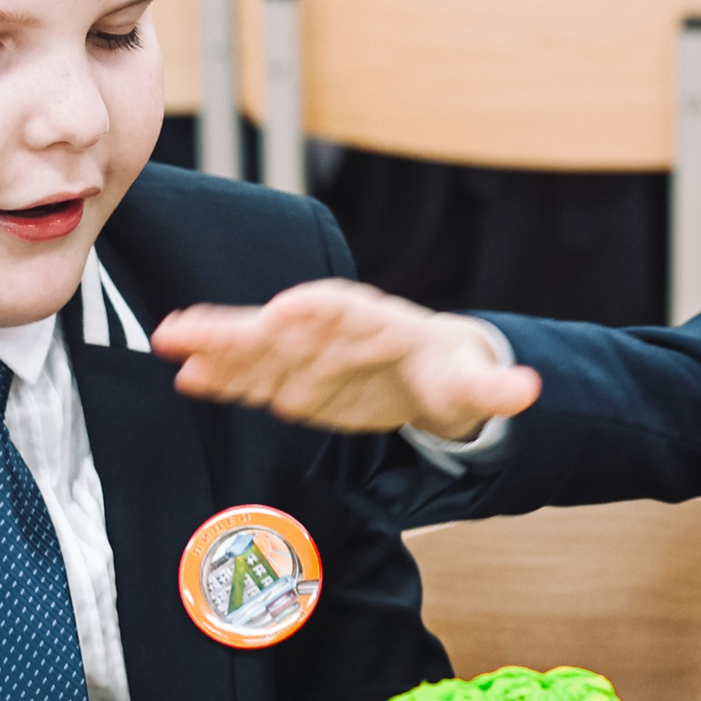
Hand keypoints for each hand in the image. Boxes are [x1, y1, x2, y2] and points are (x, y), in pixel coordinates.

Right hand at [152, 279, 540, 440]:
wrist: (429, 373)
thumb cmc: (448, 372)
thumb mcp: (474, 384)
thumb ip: (495, 389)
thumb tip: (530, 389)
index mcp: (374, 322)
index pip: (341, 311)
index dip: (314, 312)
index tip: (285, 311)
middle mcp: (331, 333)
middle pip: (280, 326)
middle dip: (238, 327)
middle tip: (190, 325)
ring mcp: (307, 356)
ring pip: (256, 350)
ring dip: (215, 349)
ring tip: (170, 344)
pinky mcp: (294, 380)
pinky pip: (253, 378)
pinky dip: (223, 379)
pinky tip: (187, 378)